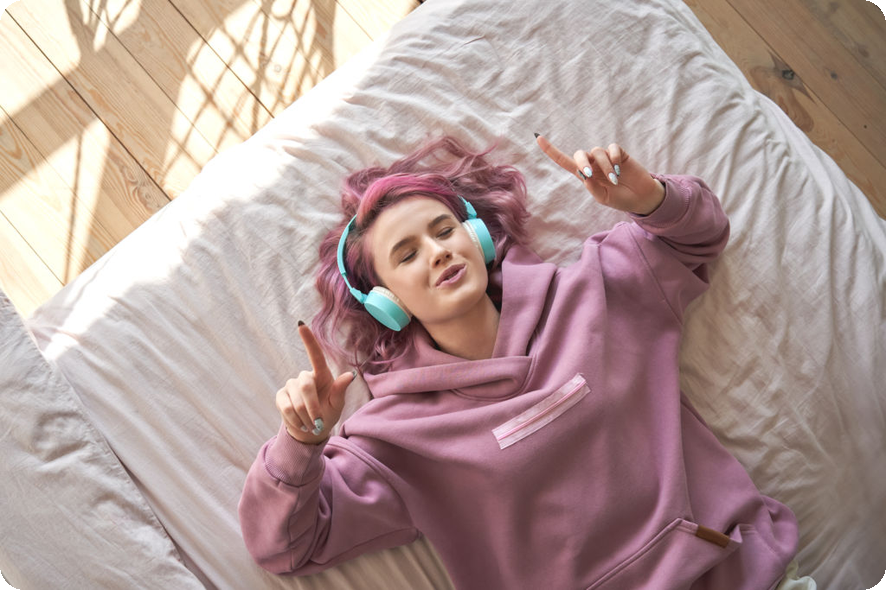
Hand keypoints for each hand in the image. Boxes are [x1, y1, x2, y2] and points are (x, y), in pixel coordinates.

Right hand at [276, 322, 355, 443]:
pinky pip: (286, 408)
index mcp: (321, 375)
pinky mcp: (280, 396)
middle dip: (313, 407)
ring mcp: (291, 385)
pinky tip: (301, 424)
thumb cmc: (327, 413)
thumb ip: (340, 390)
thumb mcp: (337, 404)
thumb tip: (351, 375)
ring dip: (306, 417)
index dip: (308, 340)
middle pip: (306, 386)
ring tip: (311, 424)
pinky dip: (295, 420)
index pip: (315, 355)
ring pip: (296, 401)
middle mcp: (305, 377)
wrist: (311, 429)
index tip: (301, 324)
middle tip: (318, 422)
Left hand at [536, 135, 664, 214]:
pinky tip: (619, 168)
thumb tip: (585, 175)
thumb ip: (592, 188)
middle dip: (582, 162)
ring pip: (597, 152)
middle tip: (590, 174)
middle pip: (579, 154)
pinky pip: (611, 148)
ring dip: (604, 166)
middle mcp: (593, 164)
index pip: (564, 161)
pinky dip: (613, 158)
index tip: (538, 138)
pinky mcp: (619, 153)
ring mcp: (605, 158)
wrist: (640, 197)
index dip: (551, 150)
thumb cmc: (619, 199)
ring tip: (614, 179)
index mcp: (585, 175)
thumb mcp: (603, 198)